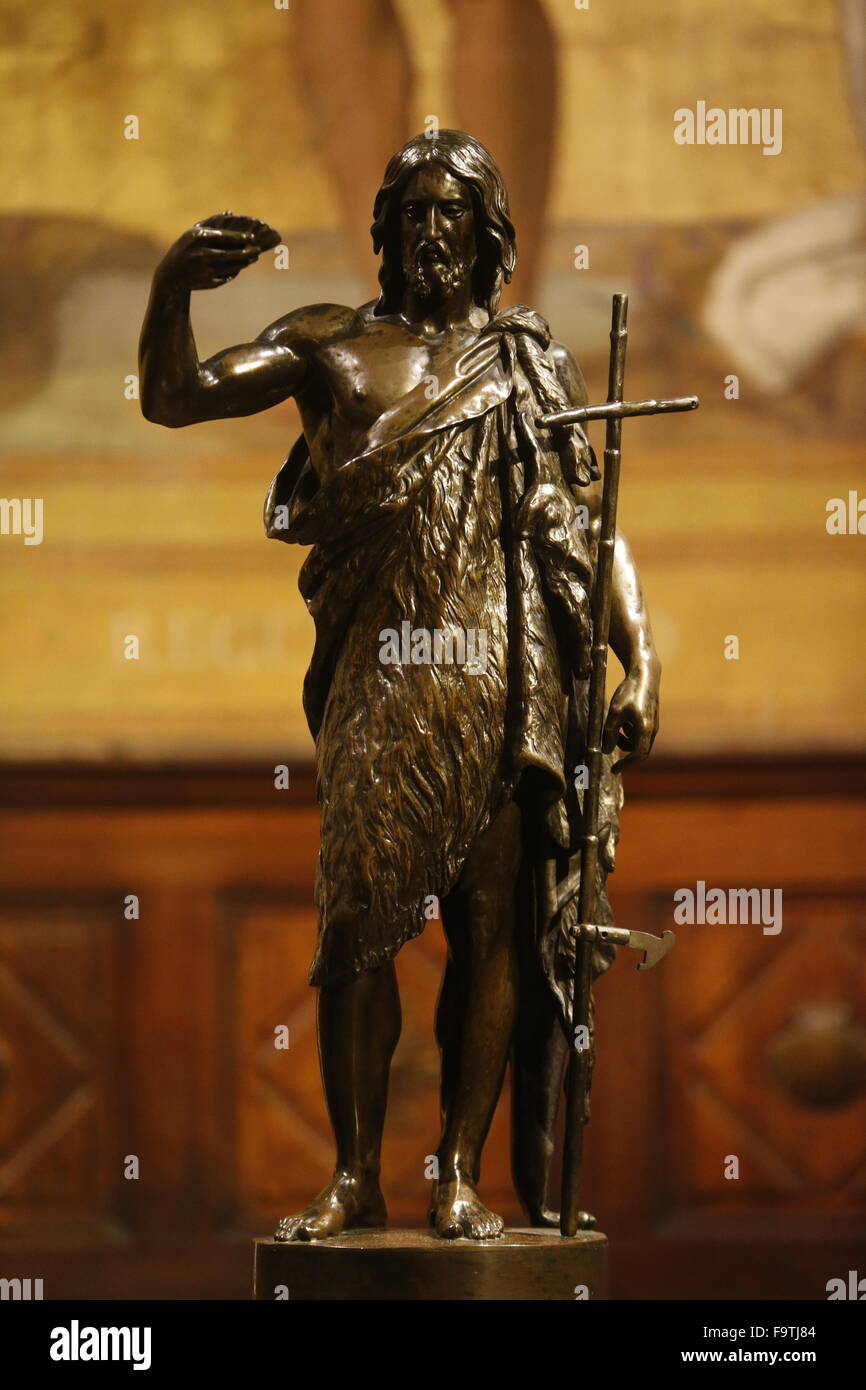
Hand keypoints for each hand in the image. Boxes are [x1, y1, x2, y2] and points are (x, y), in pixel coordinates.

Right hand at [156, 211, 280, 291]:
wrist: (171, 275)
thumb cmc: (185, 248)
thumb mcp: (193, 233)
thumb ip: (212, 222)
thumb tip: (231, 212)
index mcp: (198, 238)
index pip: (224, 236)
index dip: (239, 237)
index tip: (251, 237)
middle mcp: (201, 254)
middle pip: (231, 253)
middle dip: (246, 251)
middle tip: (257, 249)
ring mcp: (205, 269)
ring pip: (231, 266)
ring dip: (244, 262)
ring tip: (253, 257)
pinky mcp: (208, 282)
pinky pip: (227, 276)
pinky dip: (235, 271)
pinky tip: (241, 266)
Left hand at [602, 663, 659, 770]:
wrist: (644, 674)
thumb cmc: (629, 692)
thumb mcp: (615, 712)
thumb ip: (610, 732)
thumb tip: (606, 750)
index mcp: (645, 730)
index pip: (638, 755)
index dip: (626, 765)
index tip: (613, 770)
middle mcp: (652, 729)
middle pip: (638, 750)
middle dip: (623, 750)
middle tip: (608, 742)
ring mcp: (653, 724)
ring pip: (637, 741)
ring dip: (625, 739)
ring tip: (615, 725)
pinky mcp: (651, 718)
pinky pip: (639, 732)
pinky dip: (629, 731)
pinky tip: (622, 719)